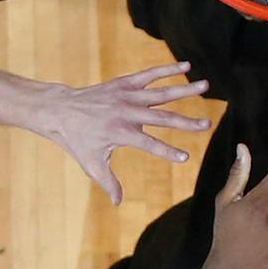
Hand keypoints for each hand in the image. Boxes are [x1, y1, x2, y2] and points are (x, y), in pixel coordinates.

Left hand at [41, 61, 211, 205]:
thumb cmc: (77, 140)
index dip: (167, 151)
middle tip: (207, 124)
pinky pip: (149, 75)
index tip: (185, 157)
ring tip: (206, 86)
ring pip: (160, 92)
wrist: (60, 110)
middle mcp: (125, 112)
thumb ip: (107, 182)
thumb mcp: (90, 163)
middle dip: (186, 122)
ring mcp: (126, 95)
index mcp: (119, 132)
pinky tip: (186, 66)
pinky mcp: (124, 83)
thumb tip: (118, 203)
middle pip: (162, 117)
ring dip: (184, 89)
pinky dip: (167, 70)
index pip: (149, 143)